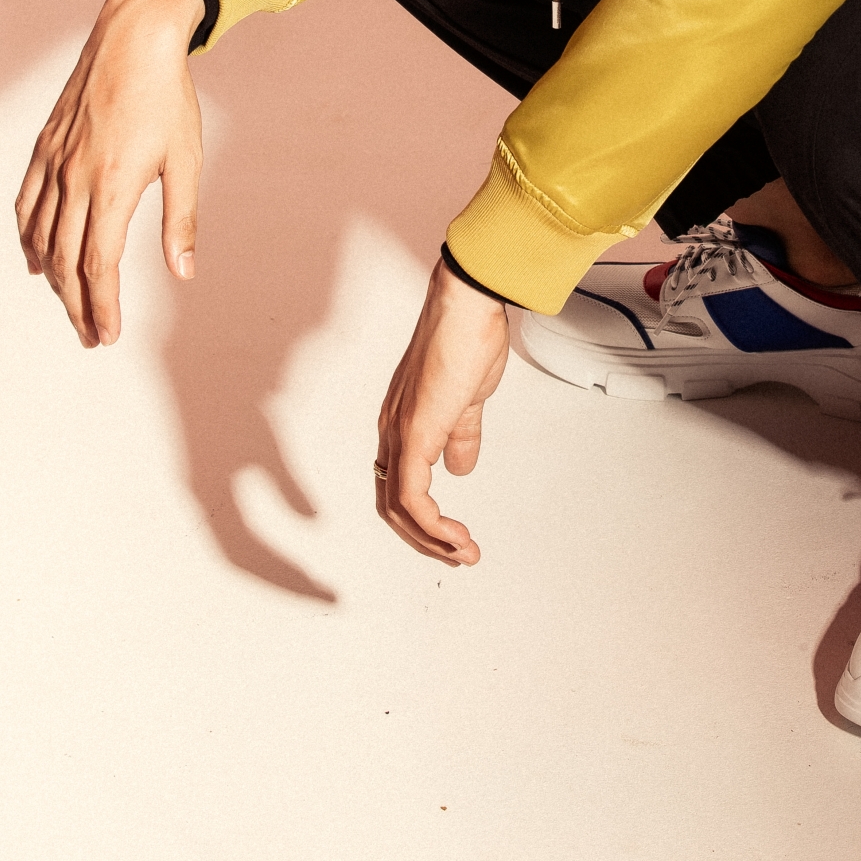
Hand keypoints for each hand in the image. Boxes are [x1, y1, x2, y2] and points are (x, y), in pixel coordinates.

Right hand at [15, 0, 204, 346]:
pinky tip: (38, 258)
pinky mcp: (45, 148)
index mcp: (113, 185)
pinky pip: (27, 203)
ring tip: (71, 305)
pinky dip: (29, 237)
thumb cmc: (167, 98)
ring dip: (53, 278)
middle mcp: (75, 178)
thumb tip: (184, 272)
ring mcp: (54, 162)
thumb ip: (181, 220)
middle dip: (78, 305)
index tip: (109, 335)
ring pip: (41, 236)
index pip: (99, 264)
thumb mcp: (186, 160)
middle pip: (66, 260)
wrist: (133, 40)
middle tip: (92, 336)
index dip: (103, 305)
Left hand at [375, 260, 509, 565]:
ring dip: (430, 539)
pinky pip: (410, 494)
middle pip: (392, 503)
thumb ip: (462, 434)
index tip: (454, 534)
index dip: (423, 516)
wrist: (468, 306)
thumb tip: (460, 468)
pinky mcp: (413, 433)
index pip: (400, 483)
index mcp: (404, 422)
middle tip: (458, 554)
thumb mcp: (469, 398)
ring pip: (397, 506)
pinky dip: (431, 523)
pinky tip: (455, 533)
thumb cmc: (467, 336)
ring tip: (462, 553)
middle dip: (425, 538)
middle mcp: (392, 430)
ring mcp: (399, 432)